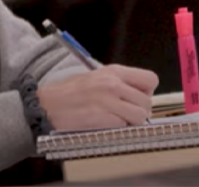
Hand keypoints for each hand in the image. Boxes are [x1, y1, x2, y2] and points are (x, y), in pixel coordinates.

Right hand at [37, 64, 158, 130]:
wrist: (47, 105)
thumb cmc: (71, 92)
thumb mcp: (97, 77)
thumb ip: (119, 82)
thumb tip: (139, 93)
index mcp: (114, 71)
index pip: (150, 79)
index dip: (147, 91)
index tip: (137, 98)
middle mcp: (113, 84)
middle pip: (147, 101)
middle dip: (140, 111)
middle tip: (127, 114)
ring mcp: (107, 101)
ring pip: (140, 116)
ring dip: (132, 122)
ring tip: (117, 120)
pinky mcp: (100, 118)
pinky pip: (124, 126)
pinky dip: (118, 128)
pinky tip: (106, 124)